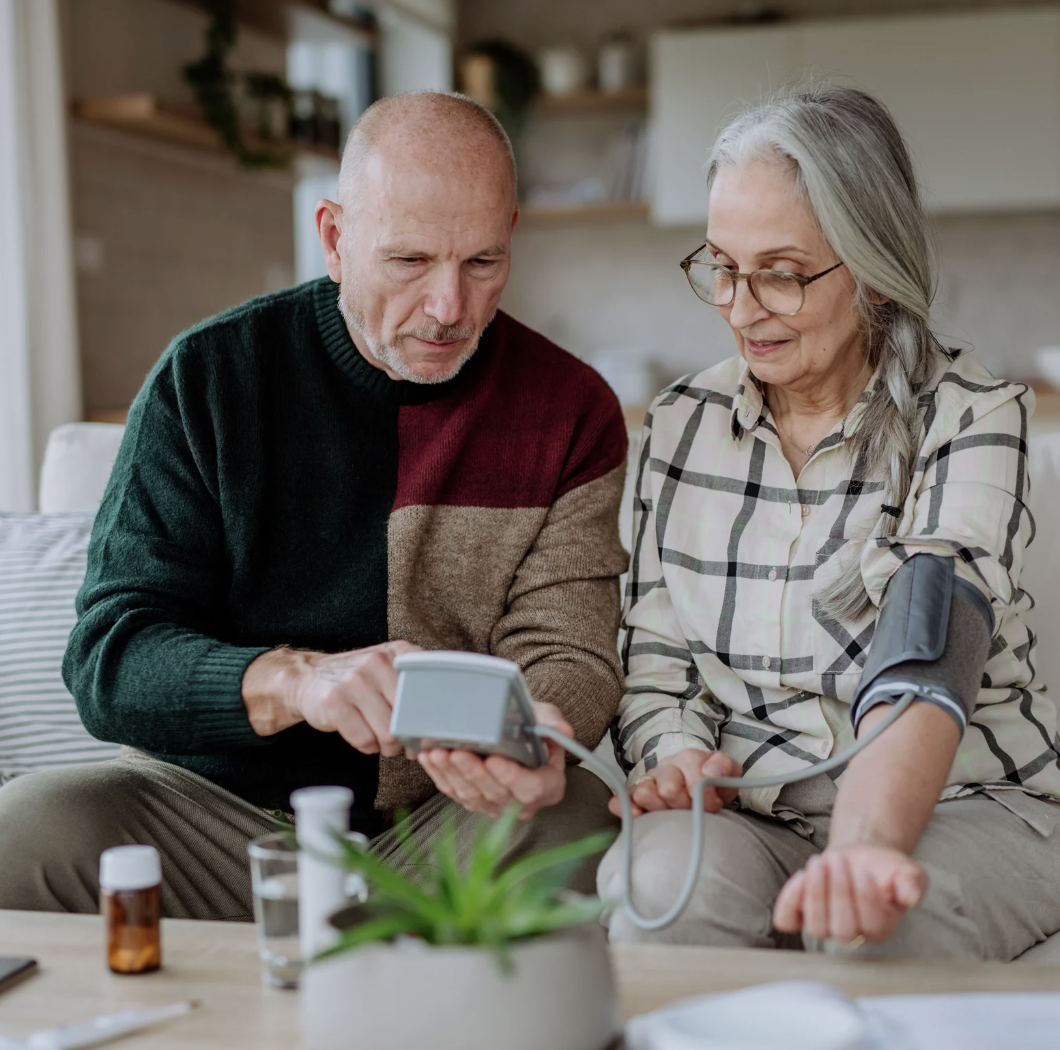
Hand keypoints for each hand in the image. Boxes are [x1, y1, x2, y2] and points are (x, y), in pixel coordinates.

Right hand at [242, 641, 420, 756]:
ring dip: (388, 746)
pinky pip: (364, 740)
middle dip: (409, 736)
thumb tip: (445, 721)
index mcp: (398, 653)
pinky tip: (364, 736)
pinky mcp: (335, 702)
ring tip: (383, 740)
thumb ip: (417, 683)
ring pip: (388, 733)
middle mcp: (377, 662)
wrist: (310, 678)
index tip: (430, 729)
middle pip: (410, 716)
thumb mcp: (389, 668)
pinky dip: (368, 746)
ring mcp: (354, 681)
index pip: (431, 688)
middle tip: (404, 740)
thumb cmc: (358, 680)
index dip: (432, 716)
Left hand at [417, 702, 569, 819]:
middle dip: (474, 772)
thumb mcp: (547, 720)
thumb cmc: (534, 730)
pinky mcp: (473, 801)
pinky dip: (439, 776)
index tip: (495, 760)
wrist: (518, 737)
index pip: (531, 788)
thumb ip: (553, 724)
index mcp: (548, 785)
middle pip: (496, 793)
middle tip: (458, 753)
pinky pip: (454, 793)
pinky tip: (430, 758)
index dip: (512, 777)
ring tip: (439, 753)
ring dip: (452, 774)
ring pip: (471, 795)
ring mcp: (495, 805)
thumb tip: (563, 730)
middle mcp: (522, 802)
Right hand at [609, 748, 740, 817]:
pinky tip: (638, 817)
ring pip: (643, 793)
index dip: (705, 795)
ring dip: (659, 808)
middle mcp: (665, 768)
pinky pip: (623, 801)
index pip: (693, 777)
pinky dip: (628, 809)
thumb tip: (711, 771)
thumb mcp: (728, 773)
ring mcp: (648, 783)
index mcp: (688, 759)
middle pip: (668, 788)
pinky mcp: (634, 798)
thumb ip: (725, 768)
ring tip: (671, 816)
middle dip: (683, 805)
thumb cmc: (713, 784)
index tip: (713, 805)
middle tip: (691, 812)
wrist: (698, 791)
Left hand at [772, 845, 926, 944]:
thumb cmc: (884, 869)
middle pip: (841, 928)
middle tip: (839, 861)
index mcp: (880, 927)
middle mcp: (852, 933)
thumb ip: (913, 883)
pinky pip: (788, 920)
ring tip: (820, 862)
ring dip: (815, 892)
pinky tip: (800, 877)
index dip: (865, 897)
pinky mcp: (801, 914)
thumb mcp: (906, 871)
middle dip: (838, 891)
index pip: (871, 923)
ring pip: (816, 926)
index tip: (864, 870)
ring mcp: (825, 925)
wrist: (859, 858)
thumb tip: (912, 896)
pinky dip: (788, 903)